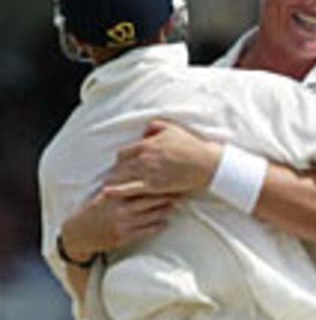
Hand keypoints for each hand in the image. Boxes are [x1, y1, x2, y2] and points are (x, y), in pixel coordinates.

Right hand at [61, 183, 174, 258]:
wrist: (78, 234)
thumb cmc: (94, 211)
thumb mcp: (104, 195)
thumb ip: (120, 186)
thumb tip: (138, 173)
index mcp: (114, 195)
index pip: (139, 185)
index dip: (156, 181)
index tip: (170, 176)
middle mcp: (119, 208)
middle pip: (148, 199)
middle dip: (166, 195)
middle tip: (181, 189)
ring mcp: (122, 224)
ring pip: (149, 215)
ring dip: (165, 210)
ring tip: (179, 204)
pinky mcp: (123, 238)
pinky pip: (145, 231)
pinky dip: (157, 226)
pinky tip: (166, 222)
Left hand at [107, 119, 221, 194]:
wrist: (204, 163)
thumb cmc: (189, 145)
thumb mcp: (171, 128)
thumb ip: (153, 127)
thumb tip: (143, 133)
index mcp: (146, 144)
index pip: (123, 153)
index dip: (120, 160)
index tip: (121, 165)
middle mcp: (144, 158)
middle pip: (121, 166)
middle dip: (116, 172)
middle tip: (113, 177)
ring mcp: (148, 172)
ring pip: (123, 176)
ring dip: (114, 181)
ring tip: (107, 186)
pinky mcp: (153, 186)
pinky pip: (130, 189)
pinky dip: (117, 191)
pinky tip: (107, 193)